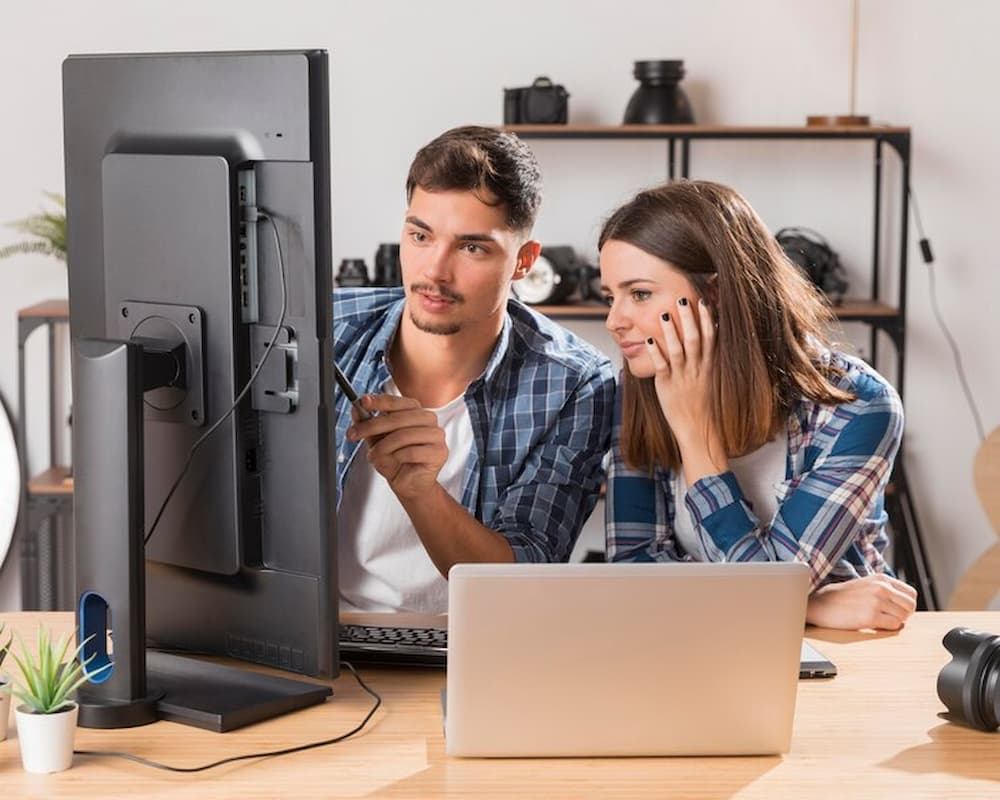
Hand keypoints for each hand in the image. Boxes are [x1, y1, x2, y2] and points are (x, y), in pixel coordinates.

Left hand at [345, 394, 446, 500]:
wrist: (408, 485)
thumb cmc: (396, 461)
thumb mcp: (376, 441)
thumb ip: (367, 424)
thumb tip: (356, 409)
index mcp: (415, 411)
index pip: (397, 402)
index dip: (379, 401)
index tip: (362, 402)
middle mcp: (428, 419)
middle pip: (397, 418)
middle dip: (372, 426)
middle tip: (354, 434)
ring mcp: (436, 435)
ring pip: (404, 435)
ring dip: (383, 446)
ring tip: (375, 455)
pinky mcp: (440, 452)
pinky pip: (412, 452)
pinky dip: (398, 457)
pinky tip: (396, 461)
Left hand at [646, 297, 724, 481]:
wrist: (700, 430)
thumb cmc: (703, 405)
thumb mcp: (710, 379)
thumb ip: (708, 360)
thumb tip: (709, 342)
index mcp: (709, 365)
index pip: (710, 337)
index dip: (707, 319)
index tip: (704, 301)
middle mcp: (697, 368)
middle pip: (694, 338)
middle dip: (688, 318)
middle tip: (682, 298)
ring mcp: (683, 376)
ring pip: (677, 350)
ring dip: (670, 331)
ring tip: (664, 314)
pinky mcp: (668, 386)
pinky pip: (661, 366)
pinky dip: (656, 352)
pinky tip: (649, 339)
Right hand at [806, 574, 916, 630]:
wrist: (821, 604)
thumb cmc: (842, 597)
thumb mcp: (866, 585)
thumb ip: (885, 590)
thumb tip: (906, 605)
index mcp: (881, 578)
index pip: (911, 593)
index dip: (906, 605)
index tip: (896, 610)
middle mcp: (881, 587)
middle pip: (910, 606)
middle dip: (903, 615)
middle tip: (889, 618)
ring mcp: (876, 601)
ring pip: (904, 617)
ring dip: (894, 622)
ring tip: (879, 620)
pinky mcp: (871, 616)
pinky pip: (894, 626)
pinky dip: (887, 628)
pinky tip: (874, 625)